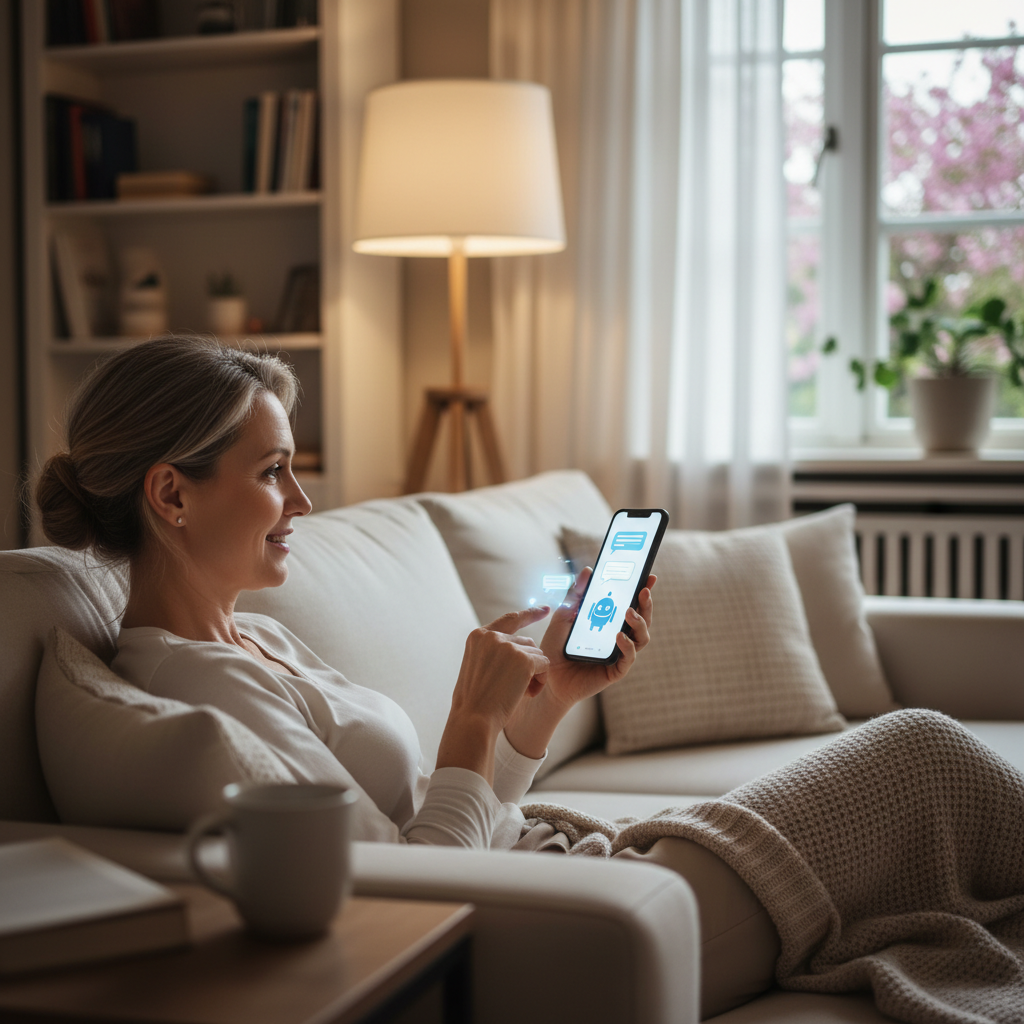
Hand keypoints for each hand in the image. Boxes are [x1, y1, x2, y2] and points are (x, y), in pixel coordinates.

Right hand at [435, 607, 550, 781]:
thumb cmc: (475, 702)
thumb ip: (492, 653)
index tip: (545, 609)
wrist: (473, 720)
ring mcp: (507, 646)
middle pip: (527, 643)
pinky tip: (528, 693)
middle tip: (519, 688)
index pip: (509, 619)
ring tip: (520, 693)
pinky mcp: (523, 659)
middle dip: (529, 664)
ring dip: (535, 674)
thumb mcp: (476, 668)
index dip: (530, 614)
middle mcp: (492, 636)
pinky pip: (545, 665)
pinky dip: (541, 681)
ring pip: (537, 654)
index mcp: (478, 636)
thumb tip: (518, 648)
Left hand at [503, 570, 655, 758]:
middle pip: (643, 619)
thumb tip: (588, 570)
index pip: (631, 604)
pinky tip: (619, 636)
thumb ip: (576, 595)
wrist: (546, 677)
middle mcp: (620, 637)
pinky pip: (629, 658)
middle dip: (646, 604)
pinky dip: (627, 646)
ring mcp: (620, 654)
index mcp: (610, 622)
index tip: (649, 575)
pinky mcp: (615, 670)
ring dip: (639, 622)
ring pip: (642, 637)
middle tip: (644, 590)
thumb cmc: (556, 647)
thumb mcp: (563, 616)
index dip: (642, 590)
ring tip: (629, 611)